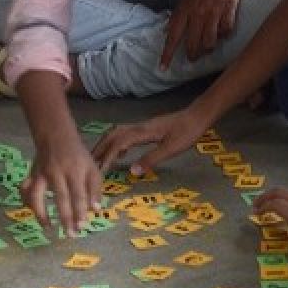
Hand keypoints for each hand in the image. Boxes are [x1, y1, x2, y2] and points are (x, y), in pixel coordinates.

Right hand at [21, 137, 99, 236]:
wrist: (56, 136)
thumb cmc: (77, 155)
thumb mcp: (92, 167)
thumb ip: (95, 188)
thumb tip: (95, 210)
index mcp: (75, 171)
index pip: (78, 195)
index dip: (80, 211)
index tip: (82, 226)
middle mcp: (57, 173)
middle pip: (61, 198)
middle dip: (66, 218)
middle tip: (71, 234)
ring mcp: (42, 174)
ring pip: (38, 195)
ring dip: (41, 214)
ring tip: (48, 228)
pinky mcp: (32, 175)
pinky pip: (25, 191)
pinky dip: (27, 202)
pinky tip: (35, 213)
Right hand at [92, 107, 208, 176]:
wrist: (197, 117)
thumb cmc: (187, 132)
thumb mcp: (172, 148)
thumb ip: (152, 159)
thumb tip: (132, 171)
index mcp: (143, 132)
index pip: (118, 143)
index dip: (107, 156)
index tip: (99, 169)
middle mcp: (139, 127)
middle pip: (113, 135)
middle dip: (100, 148)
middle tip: (90, 163)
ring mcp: (142, 126)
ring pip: (117, 133)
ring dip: (106, 144)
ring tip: (99, 158)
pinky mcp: (147, 128)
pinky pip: (125, 134)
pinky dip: (117, 142)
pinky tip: (120, 152)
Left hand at [161, 0, 243, 67]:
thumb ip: (178, 14)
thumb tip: (167, 30)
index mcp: (184, 10)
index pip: (172, 36)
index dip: (167, 53)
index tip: (162, 68)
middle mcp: (197, 13)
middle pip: (193, 44)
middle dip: (192, 55)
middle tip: (192, 58)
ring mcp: (213, 12)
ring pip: (210, 41)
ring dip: (208, 48)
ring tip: (208, 47)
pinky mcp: (228, 10)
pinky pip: (226, 31)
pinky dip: (224, 35)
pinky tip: (222, 31)